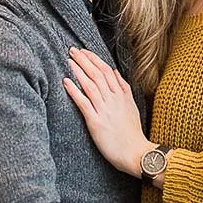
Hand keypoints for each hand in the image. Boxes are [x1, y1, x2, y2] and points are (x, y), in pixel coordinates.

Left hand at [63, 48, 150, 175]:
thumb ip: (124, 89)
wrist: (135, 153)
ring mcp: (105, 110)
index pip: (107, 71)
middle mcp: (114, 99)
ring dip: (79, 71)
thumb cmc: (132, 133)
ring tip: (69, 61)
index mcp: (122, 95)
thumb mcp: (132, 106)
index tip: (84, 51)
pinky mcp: (96, 122)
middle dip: (84, 60)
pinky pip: (84, 103)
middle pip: (97, 74)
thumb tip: (115, 72)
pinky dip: (74, 91)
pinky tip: (66, 82)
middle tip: (72, 50)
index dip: (94, 59)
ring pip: (90, 85)